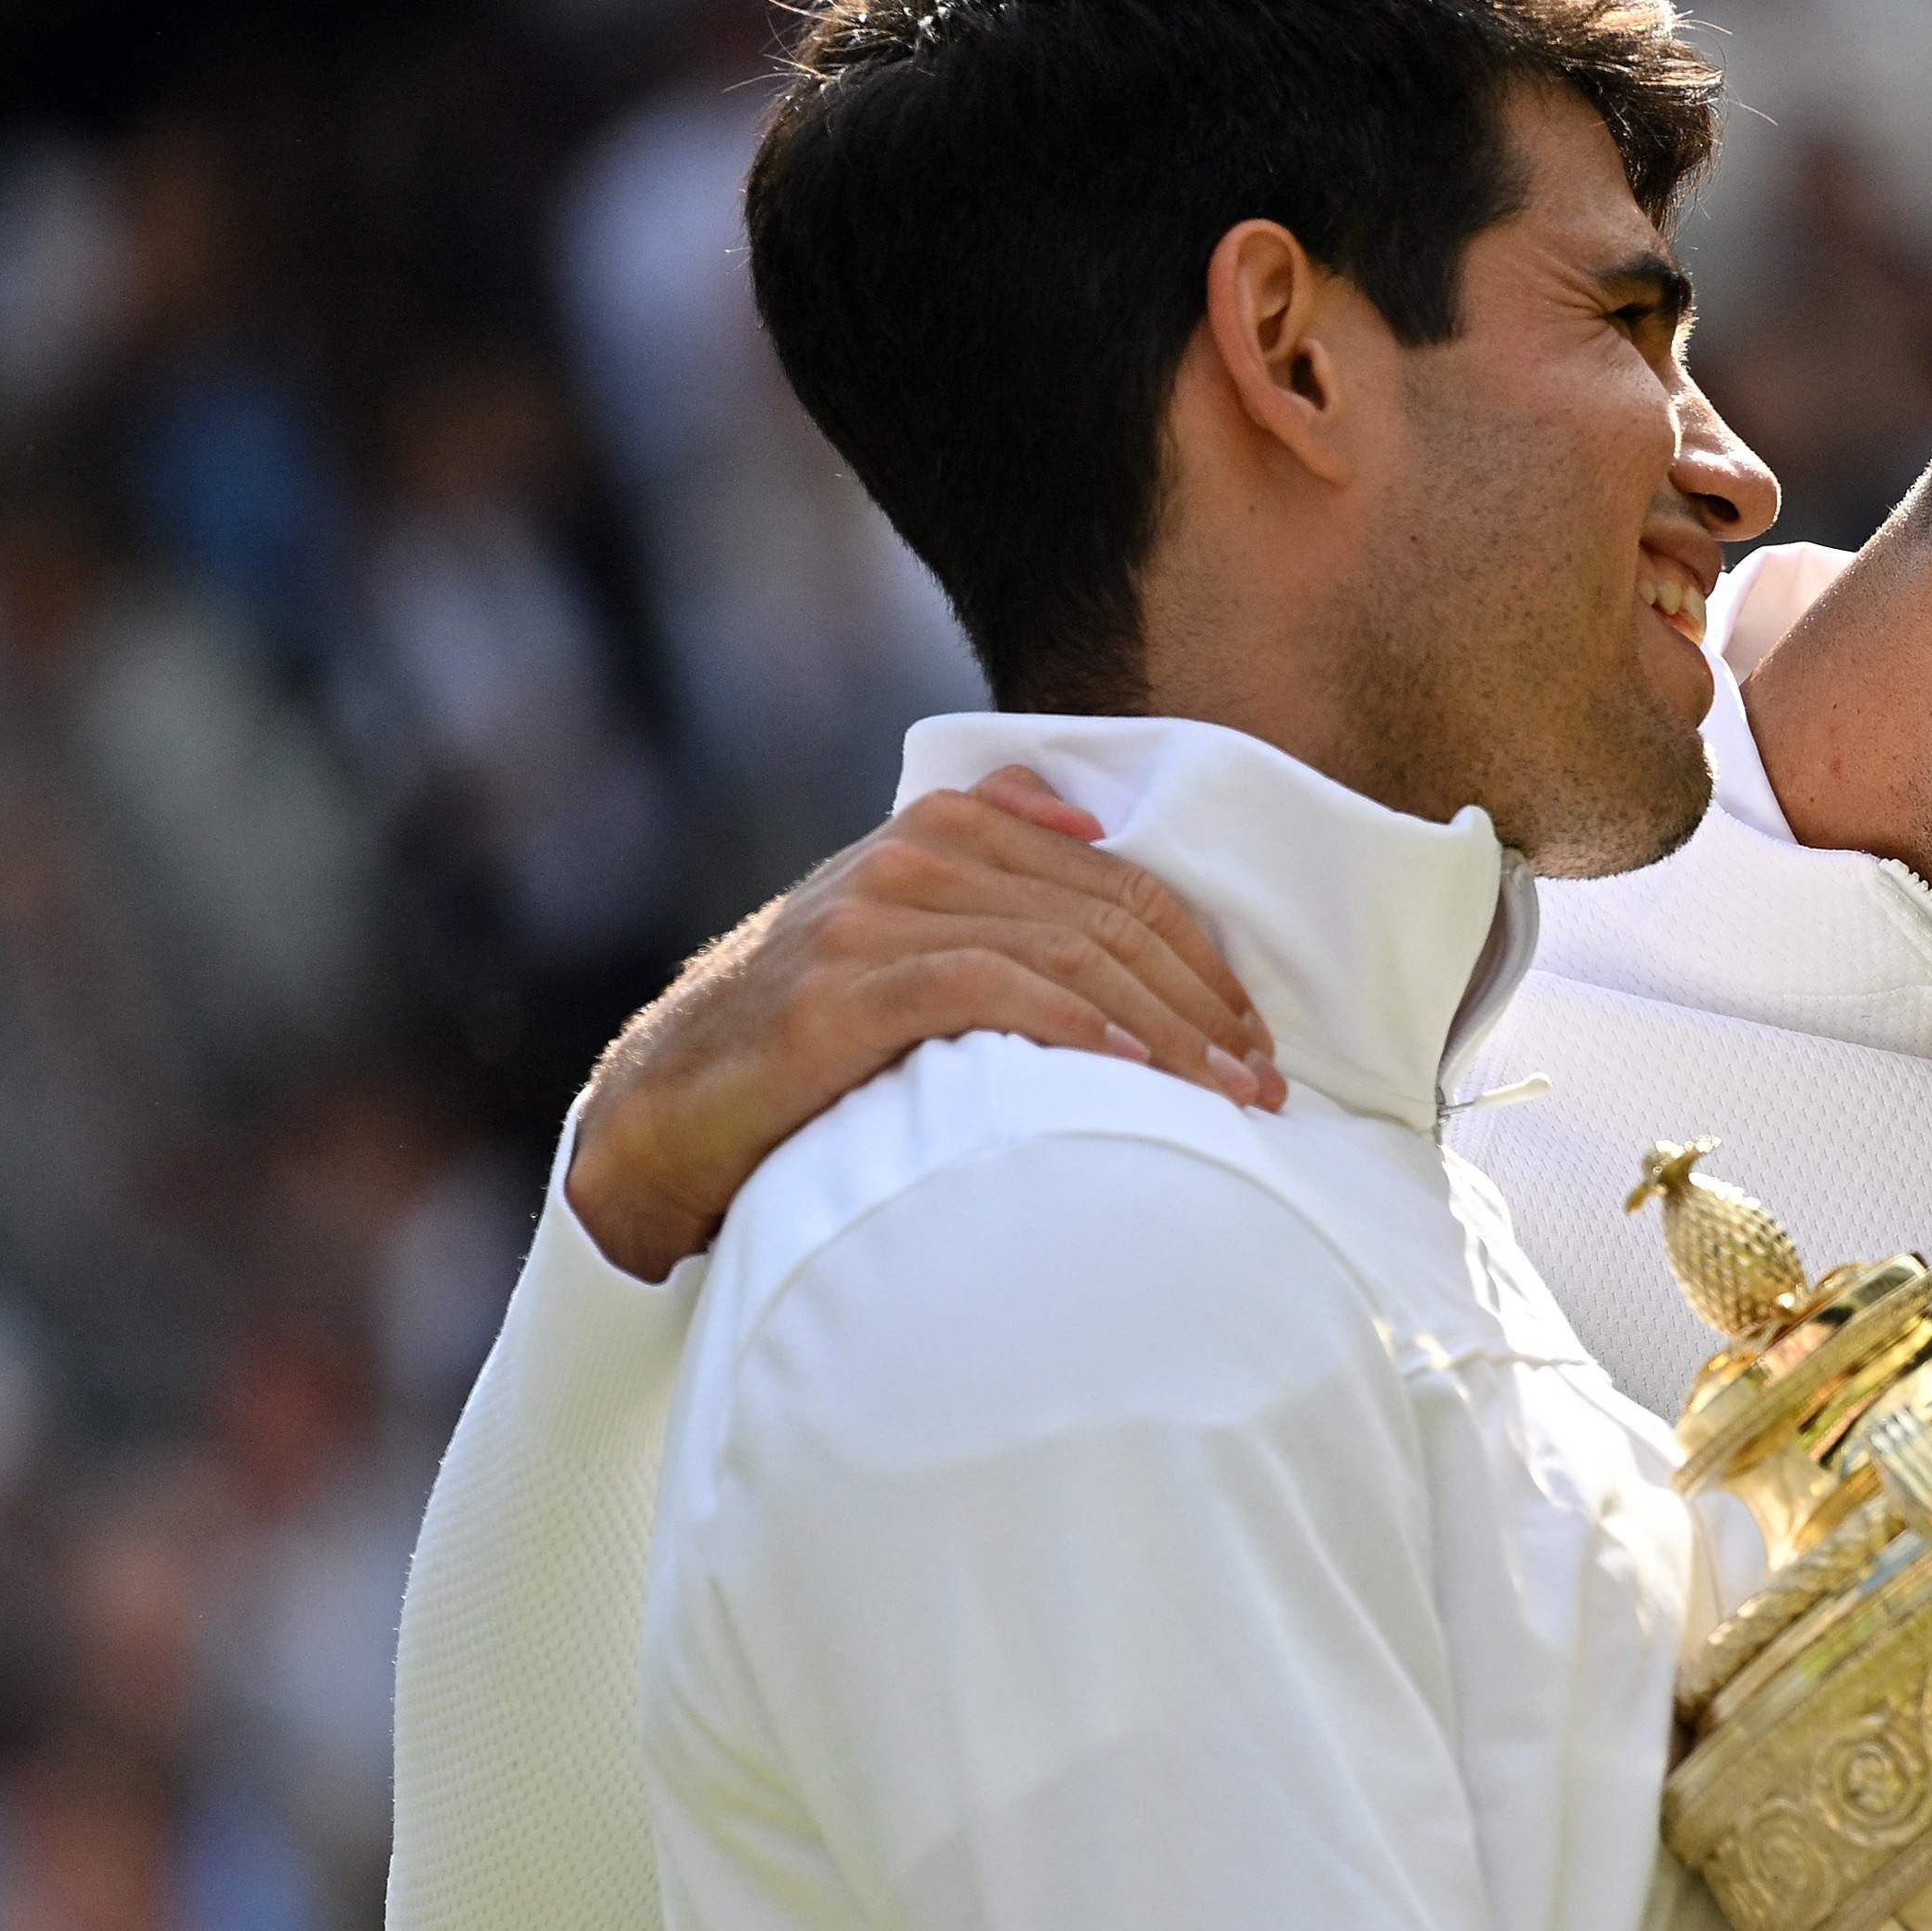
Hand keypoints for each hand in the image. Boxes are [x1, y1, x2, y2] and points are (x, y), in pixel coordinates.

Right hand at [565, 770, 1276, 1277]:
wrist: (669, 1110)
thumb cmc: (809, 1038)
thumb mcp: (900, 933)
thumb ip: (983, 869)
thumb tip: (1082, 819)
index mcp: (941, 831)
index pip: (1117, 882)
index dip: (1201, 959)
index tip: (1254, 1038)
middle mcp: (909, 857)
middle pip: (1107, 916)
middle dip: (1202, 1004)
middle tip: (1262, 1083)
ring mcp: (872, 916)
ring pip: (1066, 950)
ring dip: (1165, 1029)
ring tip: (1225, 1097)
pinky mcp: (843, 987)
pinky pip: (990, 987)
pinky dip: (1075, 1024)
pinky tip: (1132, 1070)